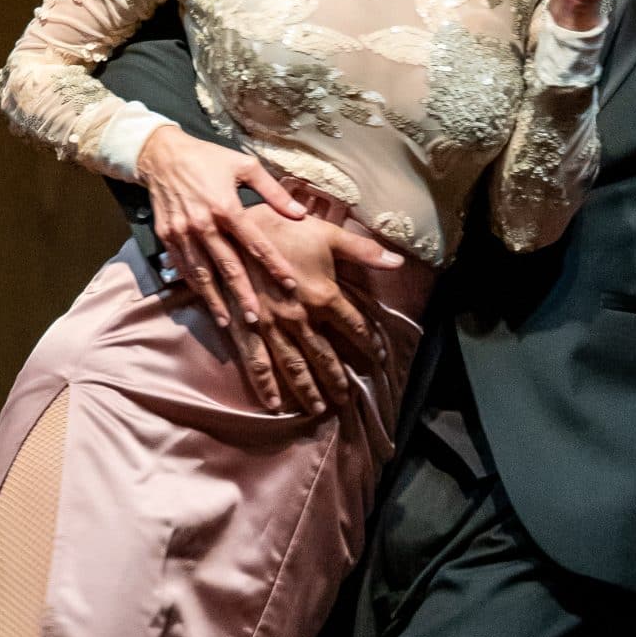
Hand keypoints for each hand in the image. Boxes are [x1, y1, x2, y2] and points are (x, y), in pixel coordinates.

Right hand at [136, 125, 306, 335]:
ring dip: (215, 300)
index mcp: (226, 206)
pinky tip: (206, 300)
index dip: (274, 265)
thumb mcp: (245, 165)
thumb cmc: (208, 158)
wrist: (161, 154)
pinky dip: (194, 286)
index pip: (255, 243)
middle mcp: (203, 223)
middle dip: (243, 295)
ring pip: (202, 273)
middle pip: (228, 266)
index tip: (290, 285)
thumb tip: (301, 214)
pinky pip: (182, 267)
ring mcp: (182, 233)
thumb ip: (274, 192)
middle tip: (257, 320)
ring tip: (228, 321)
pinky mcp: (166, 236)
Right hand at [172, 209, 405, 414]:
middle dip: (336, 379)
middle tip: (345, 399)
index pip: (355, 327)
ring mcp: (272, 327)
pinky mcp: (247, 327)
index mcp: (324, 296)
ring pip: (294, 366)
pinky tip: (274, 404)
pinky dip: (266, 384)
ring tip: (318, 409)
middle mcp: (300, 318)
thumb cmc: (285, 227)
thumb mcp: (328, 234)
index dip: (369, 343)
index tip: (380, 357)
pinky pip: (257, 361)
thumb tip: (398, 261)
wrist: (237, 227)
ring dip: (307, 389)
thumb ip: (364, 252)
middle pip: (324, 356)